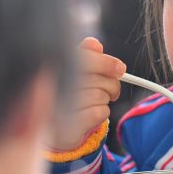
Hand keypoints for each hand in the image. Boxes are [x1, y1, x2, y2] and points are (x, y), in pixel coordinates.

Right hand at [47, 37, 124, 151]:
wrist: (57, 129)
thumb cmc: (68, 96)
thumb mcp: (76, 73)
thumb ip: (85, 56)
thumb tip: (94, 44)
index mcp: (54, 69)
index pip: (84, 59)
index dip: (105, 62)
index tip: (120, 69)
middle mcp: (52, 87)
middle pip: (97, 78)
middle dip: (111, 84)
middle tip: (111, 90)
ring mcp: (59, 108)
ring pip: (100, 96)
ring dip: (105, 99)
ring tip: (96, 102)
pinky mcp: (68, 126)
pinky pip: (99, 112)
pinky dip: (102, 112)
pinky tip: (91, 113)